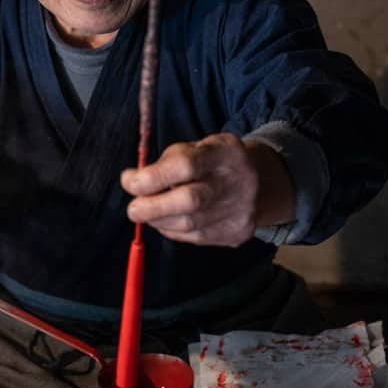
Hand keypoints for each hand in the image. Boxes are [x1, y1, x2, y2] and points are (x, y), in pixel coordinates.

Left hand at [120, 134, 294, 245]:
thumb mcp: (194, 148)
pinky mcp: (239, 232)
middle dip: (152, 208)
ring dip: (160, 221)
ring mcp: (242, 209)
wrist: (258, 181)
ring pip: (189, 225)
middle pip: (190, 201)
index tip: (130, 181)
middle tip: (133, 209)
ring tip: (149, 213)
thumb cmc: (212, 162)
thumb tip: (132, 183)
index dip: (153, 177)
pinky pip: (196, 238)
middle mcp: (239, 181)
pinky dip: (174, 231)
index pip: (186, 165)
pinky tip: (170, 221)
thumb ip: (165, 163)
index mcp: (225, 152)